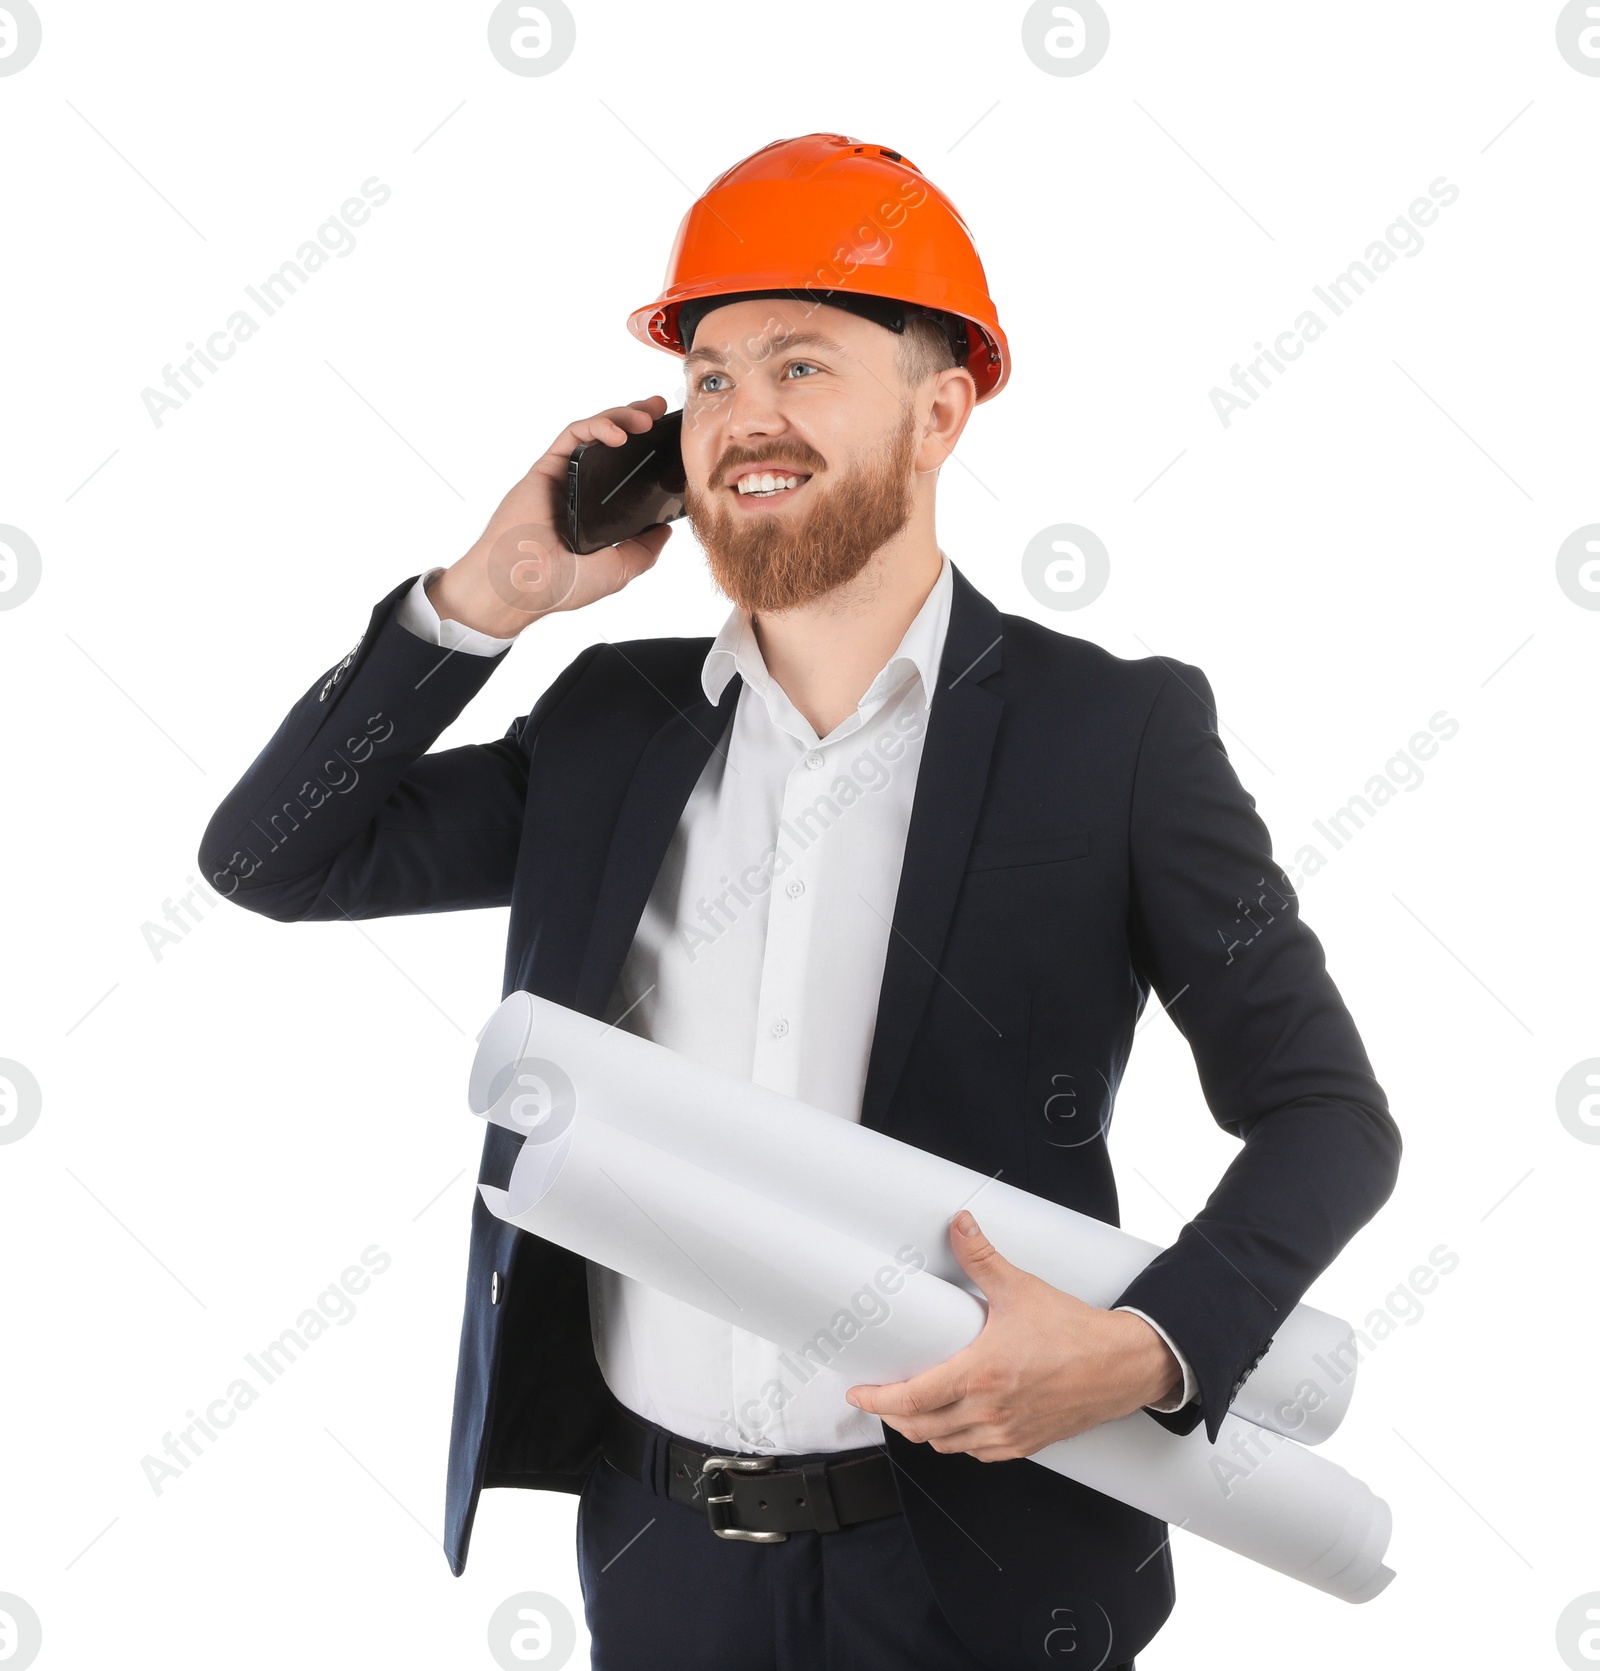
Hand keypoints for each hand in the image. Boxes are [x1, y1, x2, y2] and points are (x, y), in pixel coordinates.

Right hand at [426, 395, 674, 637]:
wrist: (521, 585)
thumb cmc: (559, 586)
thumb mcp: (618, 571)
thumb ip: (643, 550)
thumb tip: (665, 531)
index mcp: (595, 514)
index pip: (623, 472)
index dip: (646, 452)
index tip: (668, 440)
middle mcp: (579, 491)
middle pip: (610, 445)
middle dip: (636, 419)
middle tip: (660, 410)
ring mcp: (562, 477)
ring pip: (593, 434)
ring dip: (621, 416)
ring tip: (647, 417)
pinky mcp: (546, 468)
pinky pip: (573, 436)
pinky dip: (596, 426)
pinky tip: (619, 433)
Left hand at [845, 1211, 1182, 1461]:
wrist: (1122, 1365)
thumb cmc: (1074, 1331)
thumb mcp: (1020, 1288)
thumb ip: (981, 1256)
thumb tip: (959, 1224)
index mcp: (980, 1374)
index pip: (911, 1399)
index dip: (877, 1400)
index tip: (859, 1392)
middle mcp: (989, 1410)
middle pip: (921, 1429)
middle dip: (894, 1417)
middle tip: (882, 1397)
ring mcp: (1008, 1433)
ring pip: (947, 1444)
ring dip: (924, 1430)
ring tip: (914, 1409)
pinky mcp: (1026, 1444)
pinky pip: (977, 1453)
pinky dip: (957, 1441)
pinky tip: (955, 1422)